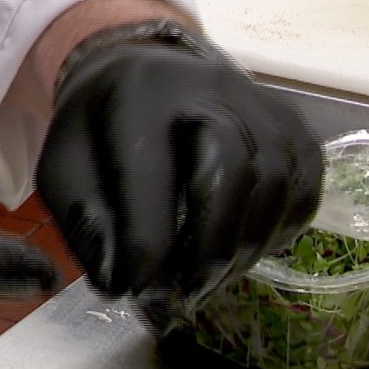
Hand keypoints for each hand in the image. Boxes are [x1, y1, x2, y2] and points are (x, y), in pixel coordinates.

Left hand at [37, 37, 323, 303]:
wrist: (141, 73)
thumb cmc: (99, 131)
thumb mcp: (63, 170)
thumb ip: (85, 224)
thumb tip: (121, 283)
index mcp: (139, 98)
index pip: (151, 178)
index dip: (147, 247)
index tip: (139, 293)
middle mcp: (210, 87)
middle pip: (234, 173)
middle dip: (211, 250)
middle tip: (189, 296)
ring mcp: (261, 102)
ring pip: (277, 183)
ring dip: (247, 249)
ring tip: (213, 282)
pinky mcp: (291, 124)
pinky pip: (305, 185)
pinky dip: (281, 230)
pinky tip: (246, 251)